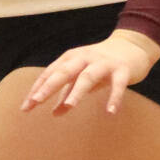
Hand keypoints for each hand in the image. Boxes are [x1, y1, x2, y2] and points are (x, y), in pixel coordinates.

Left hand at [20, 30, 159, 118]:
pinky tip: (110, 112)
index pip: (50, 73)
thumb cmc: (101, 64)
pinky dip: (114, 97)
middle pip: (64, 72)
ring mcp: (104, 63)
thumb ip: (68, 93)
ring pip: (88, 77)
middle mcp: (84, 58)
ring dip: (78, 91)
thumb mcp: (82, 77)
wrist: (132, 46)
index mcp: (71, 59)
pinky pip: (118, 85)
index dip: (38, 89)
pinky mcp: (122, 70)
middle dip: (49, 86)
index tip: (26, 107)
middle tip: (36, 101)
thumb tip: (54, 113)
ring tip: (69, 106)